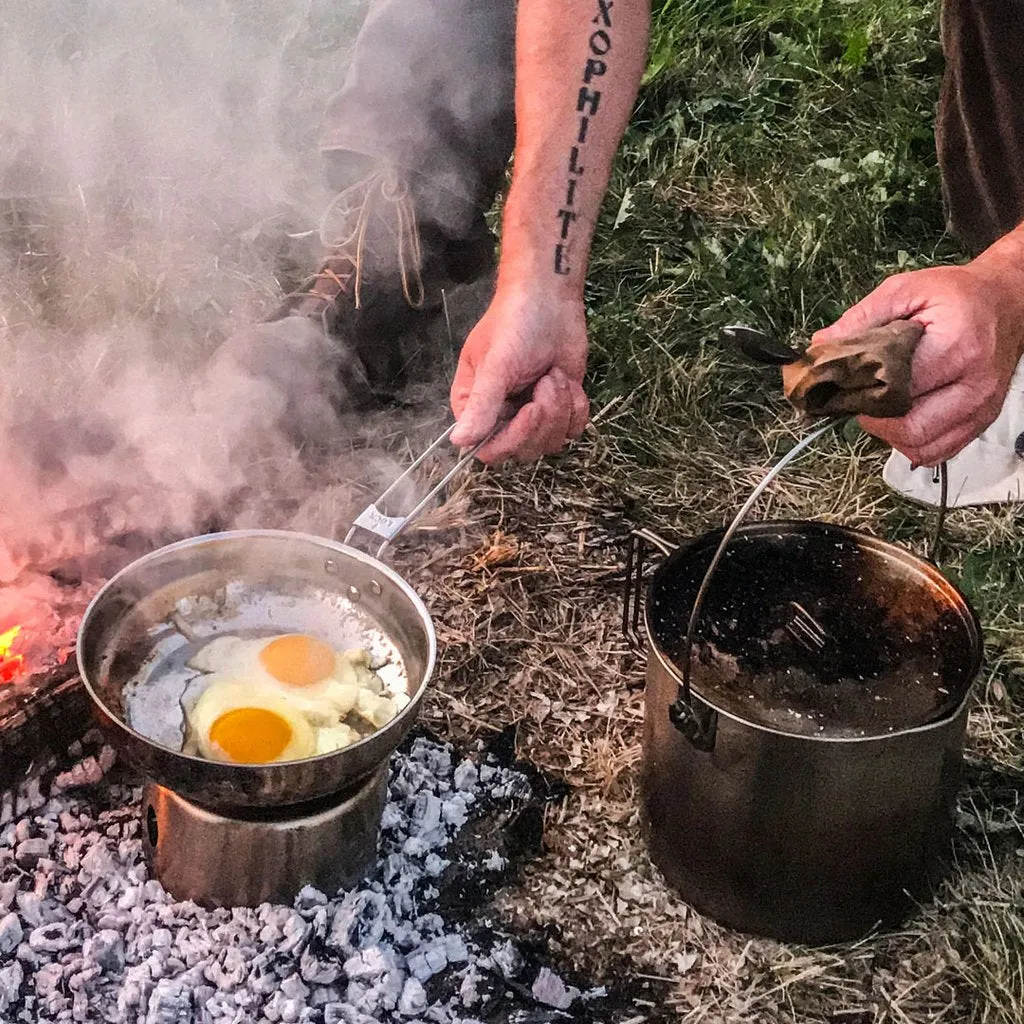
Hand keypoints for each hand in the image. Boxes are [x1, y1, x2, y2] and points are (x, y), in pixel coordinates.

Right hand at [449, 283, 589, 463]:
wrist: (551, 299)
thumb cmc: (515, 324)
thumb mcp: (496, 364)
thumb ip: (481, 405)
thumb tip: (459, 442)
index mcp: (475, 407)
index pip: (489, 449)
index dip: (513, 438)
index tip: (531, 409)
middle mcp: (501, 418)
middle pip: (524, 450)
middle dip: (544, 418)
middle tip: (547, 380)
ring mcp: (532, 415)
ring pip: (551, 443)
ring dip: (561, 407)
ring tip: (553, 373)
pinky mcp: (560, 409)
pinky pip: (573, 430)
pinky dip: (576, 406)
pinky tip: (568, 380)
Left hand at [812, 258, 1023, 466]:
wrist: (1007, 302)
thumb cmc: (956, 295)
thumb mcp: (906, 290)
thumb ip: (861, 319)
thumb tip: (820, 346)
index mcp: (956, 347)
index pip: (895, 389)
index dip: (860, 391)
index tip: (841, 384)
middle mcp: (974, 385)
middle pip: (909, 428)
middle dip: (873, 418)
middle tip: (859, 398)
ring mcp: (981, 409)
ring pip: (922, 447)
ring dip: (891, 435)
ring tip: (880, 407)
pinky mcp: (980, 423)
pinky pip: (938, 451)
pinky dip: (912, 443)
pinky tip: (900, 418)